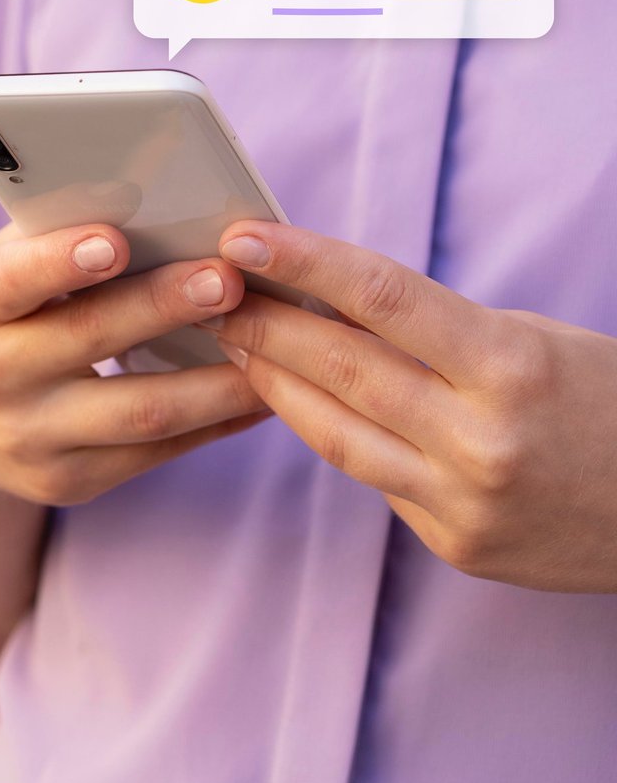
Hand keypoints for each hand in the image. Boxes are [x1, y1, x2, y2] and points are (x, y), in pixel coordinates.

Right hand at [0, 223, 265, 507]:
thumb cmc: (0, 318)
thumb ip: (56, 233)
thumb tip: (153, 188)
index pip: (8, 282)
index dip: (58, 261)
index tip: (115, 241)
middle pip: (86, 338)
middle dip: (161, 306)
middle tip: (226, 279)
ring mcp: (28, 437)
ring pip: (137, 411)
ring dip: (214, 380)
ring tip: (273, 347)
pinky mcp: (68, 481)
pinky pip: (155, 453)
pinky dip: (216, 422)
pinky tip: (260, 394)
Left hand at [205, 221, 616, 591]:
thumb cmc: (611, 404)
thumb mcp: (538, 342)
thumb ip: (438, 333)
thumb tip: (327, 306)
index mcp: (511, 366)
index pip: (382, 298)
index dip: (302, 263)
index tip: (242, 237)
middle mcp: (481, 439)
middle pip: (338, 367)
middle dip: (262, 323)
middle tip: (206, 289)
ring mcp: (463, 502)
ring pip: (332, 432)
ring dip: (270, 381)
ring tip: (229, 339)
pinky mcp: (455, 545)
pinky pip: (371, 479)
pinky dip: (328, 433)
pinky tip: (291, 401)